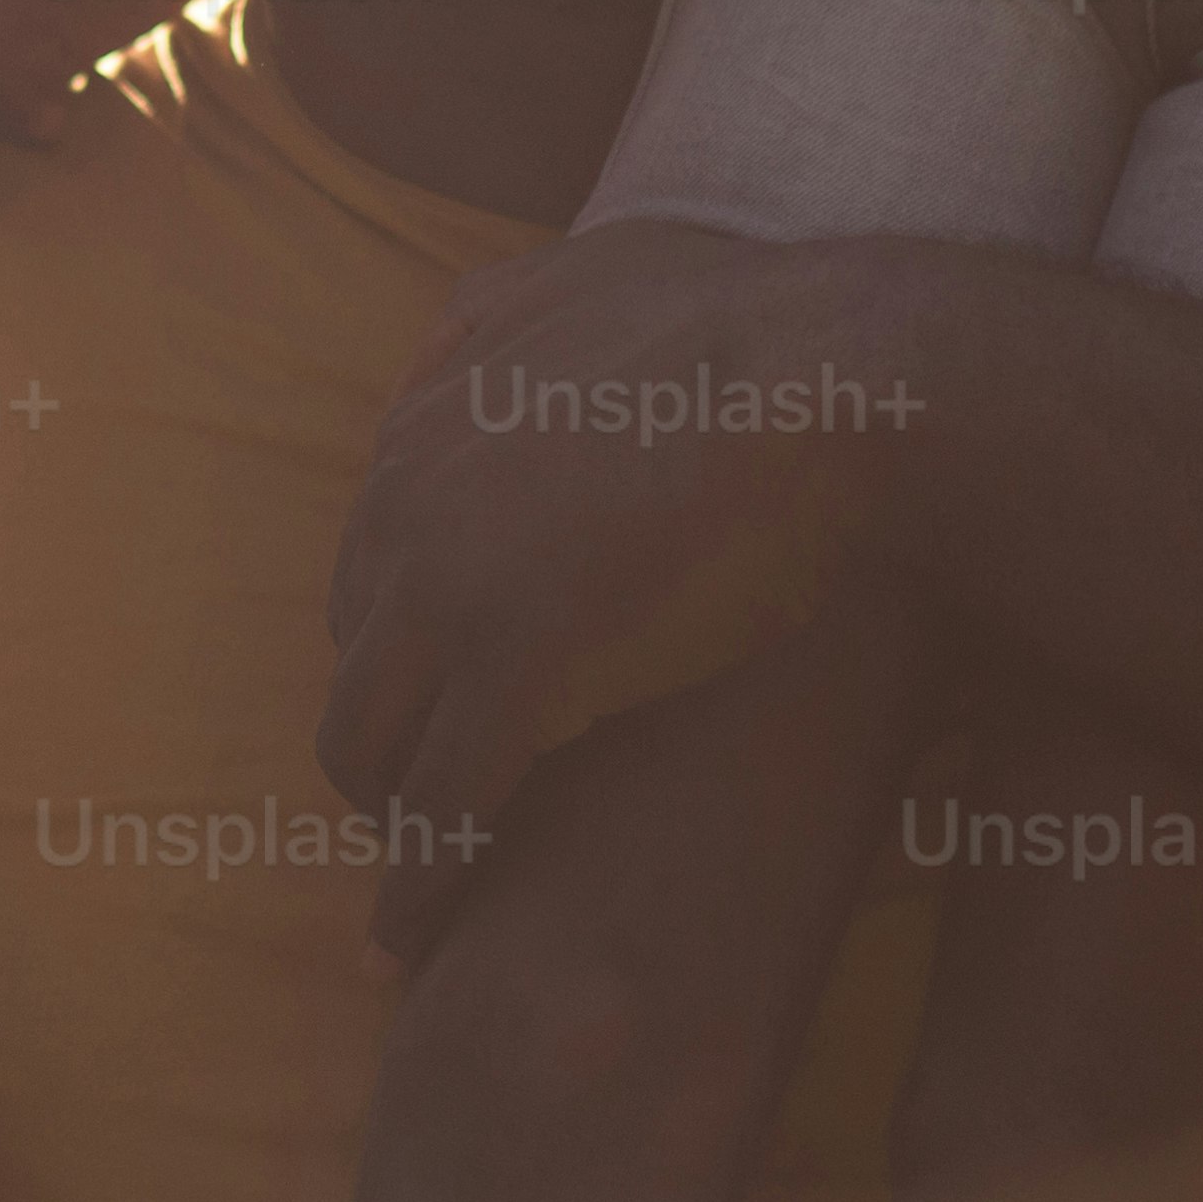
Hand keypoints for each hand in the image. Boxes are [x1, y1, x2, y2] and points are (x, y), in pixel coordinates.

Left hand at [319, 217, 913, 946]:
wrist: (846, 374)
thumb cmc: (775, 329)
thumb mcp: (609, 270)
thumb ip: (530, 295)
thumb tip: (487, 305)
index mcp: (433, 410)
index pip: (374, 550)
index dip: (405, 633)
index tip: (438, 692)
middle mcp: (412, 495)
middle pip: (356, 646)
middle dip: (385, 724)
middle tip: (423, 797)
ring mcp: (453, 586)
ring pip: (366, 738)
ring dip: (384, 814)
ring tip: (416, 875)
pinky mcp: (516, 670)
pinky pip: (439, 802)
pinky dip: (419, 876)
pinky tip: (421, 931)